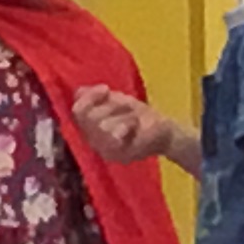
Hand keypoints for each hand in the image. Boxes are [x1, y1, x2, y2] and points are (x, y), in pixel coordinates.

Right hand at [70, 84, 186, 168]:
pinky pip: (116, 132)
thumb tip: (79, 92)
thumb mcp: (117, 101)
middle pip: (88, 117)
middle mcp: (94, 143)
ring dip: (122, 115)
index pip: (77, 111)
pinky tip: (136, 126)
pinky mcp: (120, 154)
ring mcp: (106, 151)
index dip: (88, 97)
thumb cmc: (140, 117)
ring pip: (101, 124)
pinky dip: (128, 122)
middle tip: (128, 107)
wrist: (166, 132)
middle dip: (110, 106)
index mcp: (91, 129)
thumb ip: (95, 97)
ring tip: (134, 118)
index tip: (106, 89)